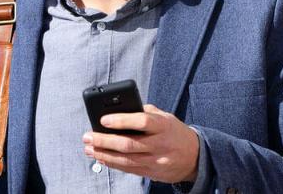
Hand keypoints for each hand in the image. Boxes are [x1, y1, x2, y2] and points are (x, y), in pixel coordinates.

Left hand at [82, 104, 199, 183]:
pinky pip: (129, 169)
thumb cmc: (173, 131)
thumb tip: (118, 110)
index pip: (142, 122)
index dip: (121, 121)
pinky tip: (101, 158)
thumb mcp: (165, 116)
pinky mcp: (152, 172)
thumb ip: (144, 112)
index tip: (103, 120)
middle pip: (128, 144)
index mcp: (164, 126)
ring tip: (89, 148)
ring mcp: (156, 161)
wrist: (195, 157)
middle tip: (87, 136)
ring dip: (103, 154)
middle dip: (104, 141)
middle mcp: (160, 144)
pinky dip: (112, 164)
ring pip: (126, 160)